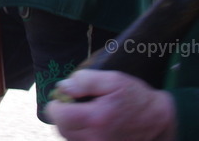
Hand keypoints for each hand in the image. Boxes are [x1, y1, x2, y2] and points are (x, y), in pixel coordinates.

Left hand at [45, 70, 176, 140]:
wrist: (159, 121)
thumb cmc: (136, 98)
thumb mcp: (113, 80)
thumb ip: (85, 80)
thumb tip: (63, 86)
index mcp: (96, 118)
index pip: (58, 115)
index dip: (56, 104)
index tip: (64, 97)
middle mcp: (95, 138)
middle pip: (61, 128)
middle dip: (61, 115)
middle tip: (72, 104)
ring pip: (69, 138)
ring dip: (69, 125)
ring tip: (82, 113)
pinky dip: (79, 134)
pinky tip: (89, 124)